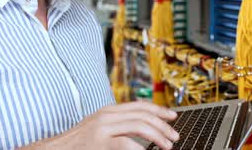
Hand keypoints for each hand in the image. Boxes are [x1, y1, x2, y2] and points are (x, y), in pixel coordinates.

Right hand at [21, 102, 178, 149]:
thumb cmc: (77, 145)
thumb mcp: (99, 129)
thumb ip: (118, 126)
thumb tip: (141, 131)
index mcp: (108, 111)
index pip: (140, 106)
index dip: (159, 110)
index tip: (172, 116)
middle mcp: (107, 115)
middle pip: (144, 115)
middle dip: (163, 125)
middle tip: (174, 137)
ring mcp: (102, 127)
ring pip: (140, 126)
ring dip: (158, 136)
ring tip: (167, 146)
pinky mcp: (99, 141)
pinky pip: (127, 143)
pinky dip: (141, 149)